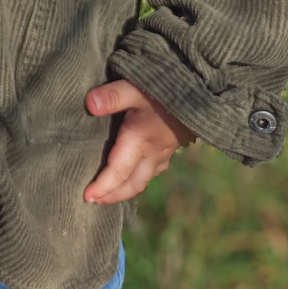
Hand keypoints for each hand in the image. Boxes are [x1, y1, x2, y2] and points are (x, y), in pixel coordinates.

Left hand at [83, 79, 193, 204]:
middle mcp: (153, 152)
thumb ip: (111, 96)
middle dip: (113, 195)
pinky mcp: (172, 146)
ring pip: (144, 179)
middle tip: (94, 201)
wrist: (200, 89)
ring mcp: (165, 151)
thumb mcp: (134, 87)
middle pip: (132, 184)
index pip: (118, 172)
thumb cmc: (164, 87)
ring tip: (110, 191)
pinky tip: (135, 173)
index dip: (103, 186)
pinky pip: (155, 170)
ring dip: (127, 189)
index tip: (86, 197)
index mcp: (139, 141)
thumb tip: (89, 105)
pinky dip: (141, 178)